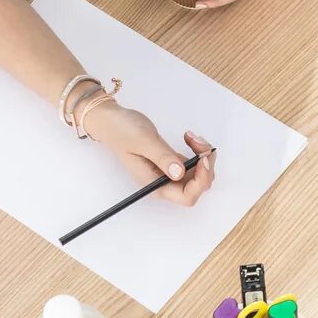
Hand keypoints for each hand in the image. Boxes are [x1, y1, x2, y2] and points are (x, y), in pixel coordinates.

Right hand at [80, 98, 217, 207]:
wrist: (112, 121)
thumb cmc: (122, 131)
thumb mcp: (143, 142)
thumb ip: (162, 158)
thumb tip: (179, 173)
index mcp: (156, 185)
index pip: (187, 197)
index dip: (201, 181)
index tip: (202, 158)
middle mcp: (164, 183)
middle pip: (198, 186)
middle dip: (205, 165)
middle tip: (198, 141)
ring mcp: (169, 173)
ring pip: (199, 174)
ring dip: (203, 156)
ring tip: (193, 137)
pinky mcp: (172, 162)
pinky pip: (194, 163)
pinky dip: (198, 151)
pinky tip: (189, 138)